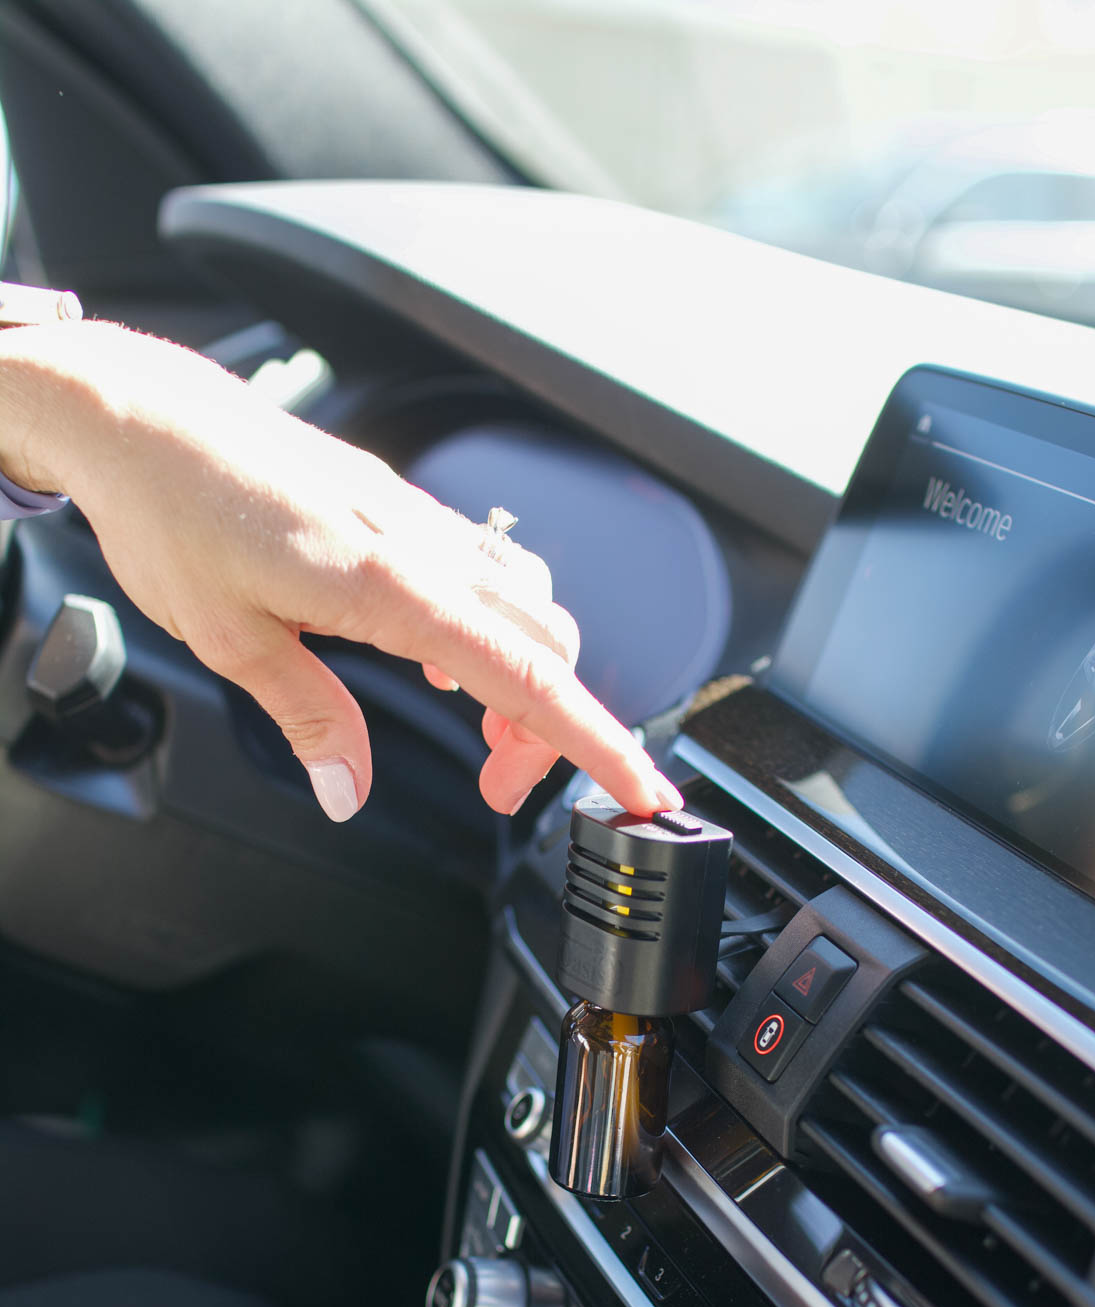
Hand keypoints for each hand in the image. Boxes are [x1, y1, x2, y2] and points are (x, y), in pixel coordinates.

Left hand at [0, 321, 683, 821]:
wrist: (141, 415)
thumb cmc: (172, 510)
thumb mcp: (229, 640)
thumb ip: (308, 718)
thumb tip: (348, 790)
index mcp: (390, 586)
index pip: (528, 679)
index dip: (594, 744)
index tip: (640, 791)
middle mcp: (421, 544)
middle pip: (548, 646)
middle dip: (549, 727)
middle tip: (493, 783)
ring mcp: (417, 519)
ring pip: (526, 604)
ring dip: (524, 676)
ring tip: (473, 724)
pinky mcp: (400, 507)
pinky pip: (485, 570)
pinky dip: (491, 629)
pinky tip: (440, 656)